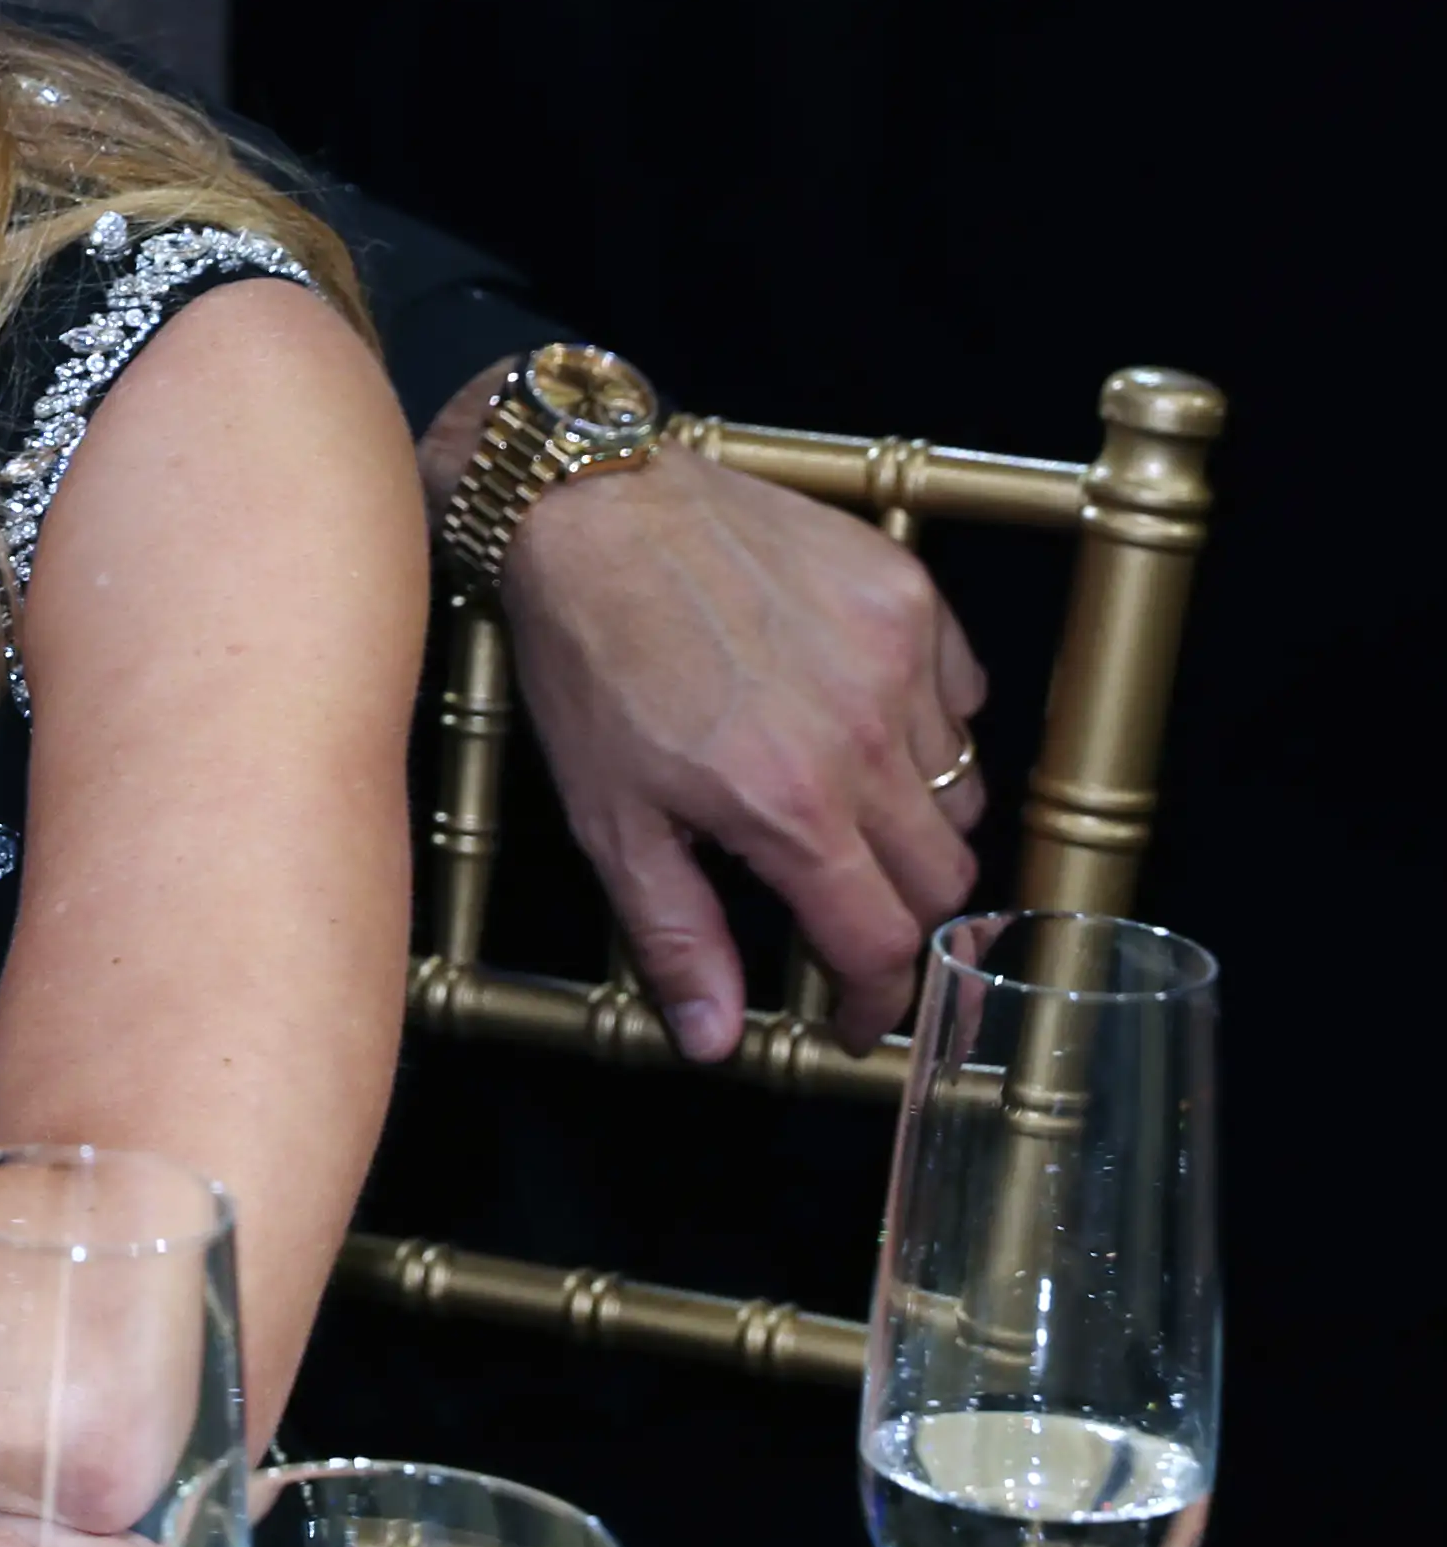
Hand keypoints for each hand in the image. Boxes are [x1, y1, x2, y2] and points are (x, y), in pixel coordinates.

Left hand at [466, 418, 990, 1057]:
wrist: (588, 506)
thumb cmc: (586, 659)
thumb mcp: (608, 816)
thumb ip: (675, 935)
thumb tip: (715, 1039)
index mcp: (788, 804)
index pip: (883, 944)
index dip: (876, 1000)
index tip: (856, 1015)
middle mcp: (862, 735)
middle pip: (943, 878)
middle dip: (900, 916)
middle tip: (846, 910)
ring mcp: (897, 656)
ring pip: (960, 791)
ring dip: (915, 823)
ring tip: (840, 807)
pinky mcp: (908, 594)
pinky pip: (961, 697)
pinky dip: (926, 729)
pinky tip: (856, 721)